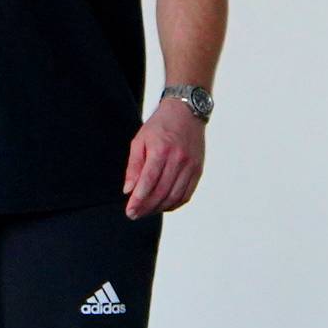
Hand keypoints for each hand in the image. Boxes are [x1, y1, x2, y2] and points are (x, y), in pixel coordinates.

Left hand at [122, 101, 206, 218]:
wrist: (186, 113)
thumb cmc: (159, 126)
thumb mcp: (140, 140)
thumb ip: (134, 166)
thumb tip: (128, 190)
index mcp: (161, 150)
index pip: (148, 181)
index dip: (138, 199)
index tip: (130, 211)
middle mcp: (178, 159)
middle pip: (161, 192)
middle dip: (146, 207)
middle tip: (134, 215)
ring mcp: (191, 165)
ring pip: (175, 196)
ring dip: (159, 208)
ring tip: (146, 211)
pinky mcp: (198, 170)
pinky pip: (186, 194)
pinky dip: (174, 204)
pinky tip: (163, 206)